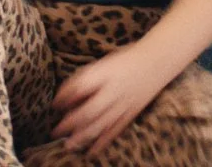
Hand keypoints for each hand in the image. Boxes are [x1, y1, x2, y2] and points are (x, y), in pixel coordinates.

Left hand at [50, 45, 175, 156]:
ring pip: (102, 123)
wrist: (157, 60)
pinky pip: (116, 130)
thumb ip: (85, 78)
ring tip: (68, 146)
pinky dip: (103, 142)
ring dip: (83, 136)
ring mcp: (124, 103)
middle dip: (70, 123)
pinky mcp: (132, 113)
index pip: (81, 86)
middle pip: (89, 110)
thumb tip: (65, 95)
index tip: (54, 105)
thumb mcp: (103, 63)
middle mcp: (114, 90)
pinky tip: (92, 151)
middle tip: (55, 131)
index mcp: (105, 74)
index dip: (65, 96)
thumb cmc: (126, 59)